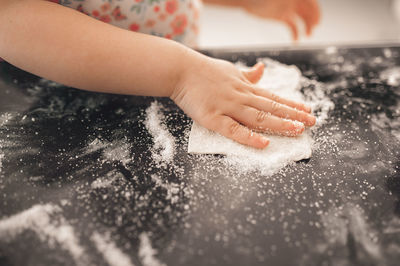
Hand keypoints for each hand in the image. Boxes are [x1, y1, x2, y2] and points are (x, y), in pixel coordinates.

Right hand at [171, 54, 315, 148]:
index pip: (273, 97)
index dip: (291, 104)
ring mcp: (228, 107)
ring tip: (297, 130)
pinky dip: (249, 137)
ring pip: (258, 117)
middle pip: (271, 107)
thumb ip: (247, 74)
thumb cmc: (203, 71)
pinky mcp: (213, 118)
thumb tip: (262, 68)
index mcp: (244, 87)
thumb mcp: (230, 70)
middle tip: (312, 122)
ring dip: (279, 124)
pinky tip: (264, 143)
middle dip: (293, 115)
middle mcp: (241, 97)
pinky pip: (234, 130)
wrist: (180, 70)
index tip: (307, 110)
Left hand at [241, 0, 319, 40]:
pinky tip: (296, 41)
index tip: (317, 22)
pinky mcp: (281, 16)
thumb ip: (287, 0)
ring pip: (302, 18)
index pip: (311, 2)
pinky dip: (295, 33)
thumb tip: (292, 2)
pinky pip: (292, 25)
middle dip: (312, 20)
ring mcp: (288, 8)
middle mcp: (293, 0)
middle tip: (312, 31)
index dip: (316, 11)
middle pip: (308, 10)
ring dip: (306, 27)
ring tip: (308, 36)